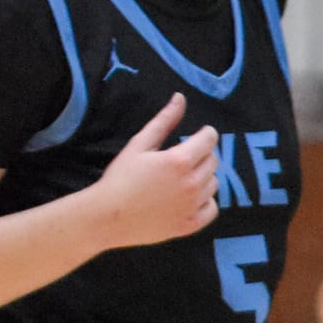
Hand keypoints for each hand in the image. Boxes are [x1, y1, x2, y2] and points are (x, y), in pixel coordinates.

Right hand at [93, 94, 219, 248]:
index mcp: (179, 161)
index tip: (200, 135)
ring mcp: (193, 206)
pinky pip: (212, 208)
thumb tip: (180, 98)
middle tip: (183, 158)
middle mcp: (191, 183)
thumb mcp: (139, 144)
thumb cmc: (121, 177)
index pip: (209, 140)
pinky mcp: (191, 224)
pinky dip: (205, 201)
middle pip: (213, 161)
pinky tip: (189, 197)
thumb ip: (163, 121)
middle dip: (202, 154)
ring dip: (203, 177)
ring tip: (181, 178)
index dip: (206, 134)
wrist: (108, 216)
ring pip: (213, 184)